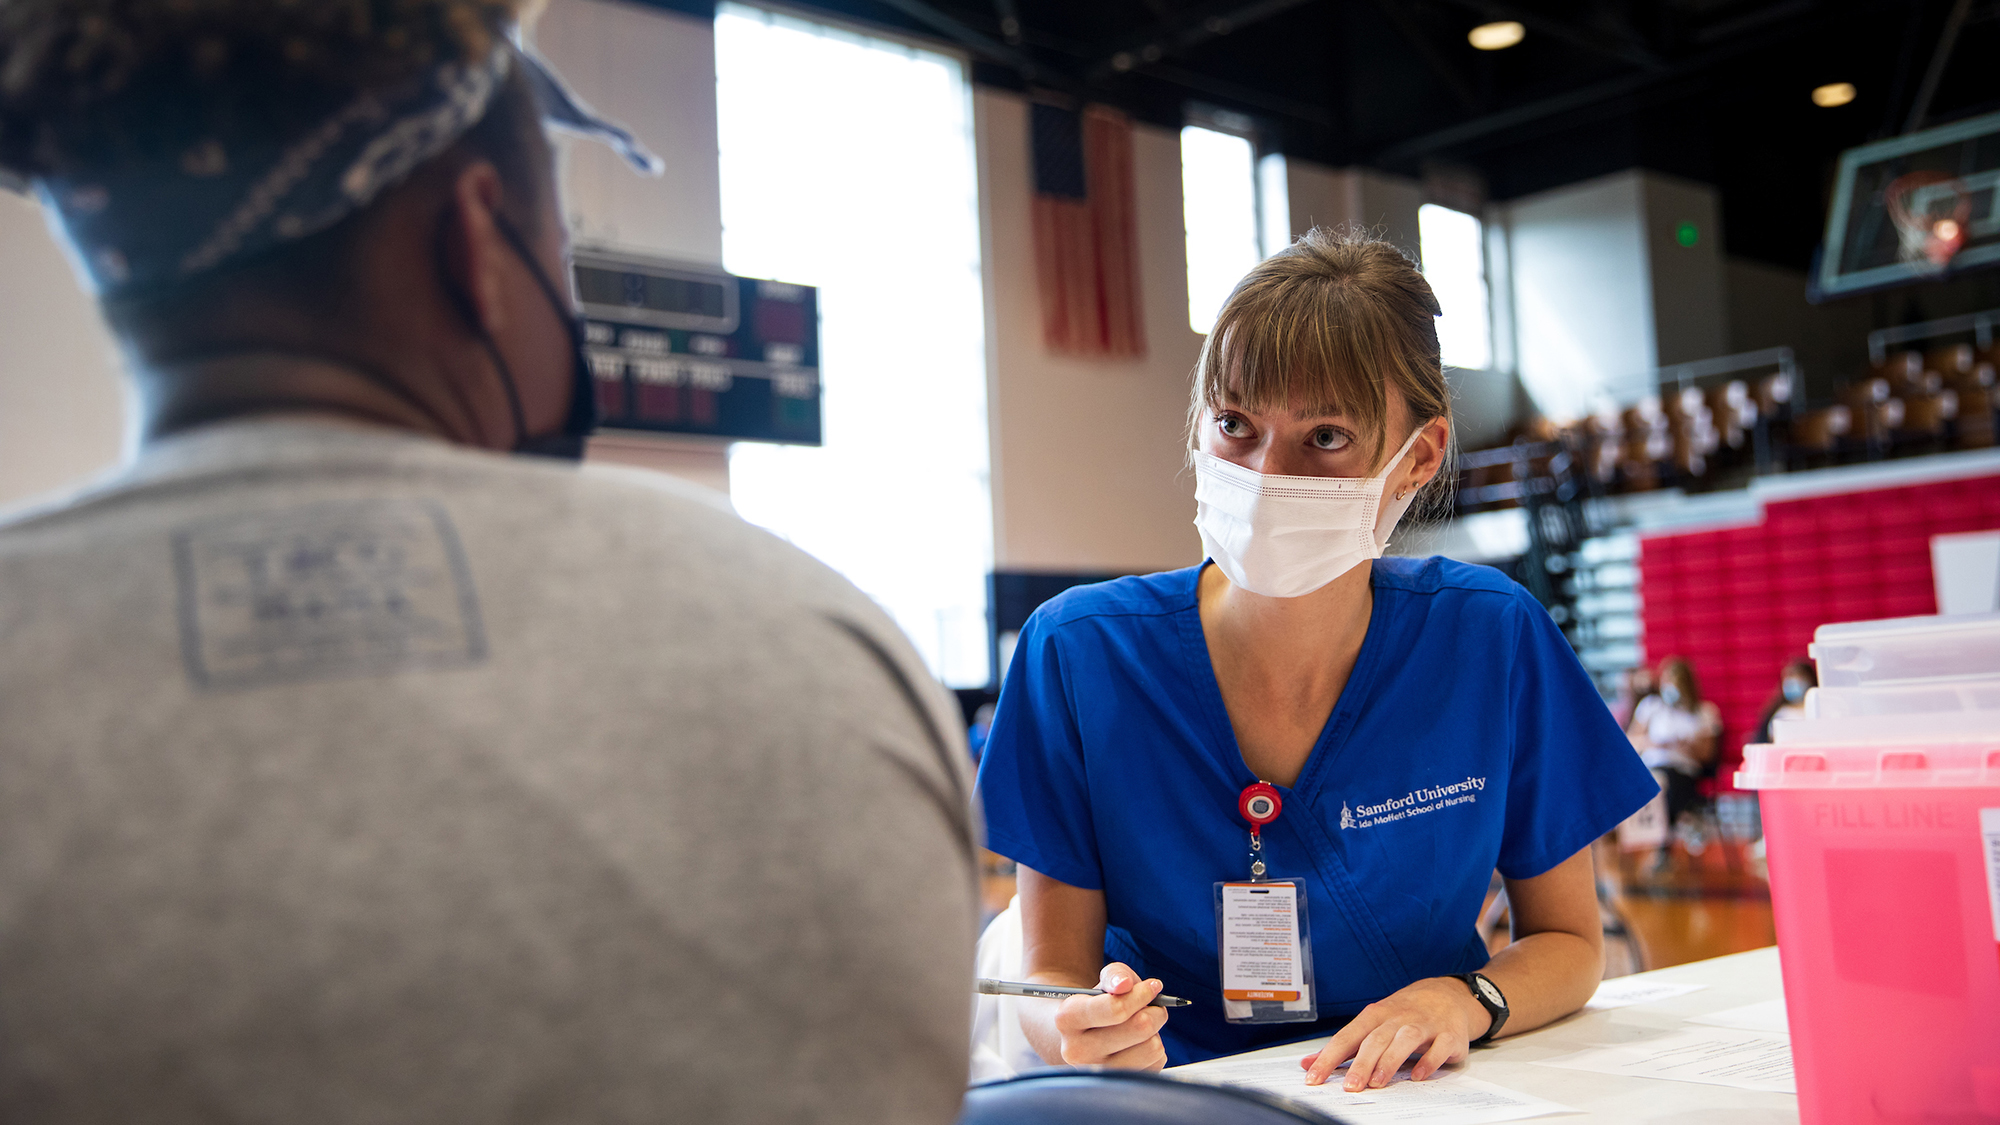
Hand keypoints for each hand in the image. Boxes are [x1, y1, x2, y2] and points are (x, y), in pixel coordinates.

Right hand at [1050, 963, 1169, 1068]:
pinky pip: (1156, 1064)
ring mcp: (1097, 1073)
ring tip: (1141, 1027)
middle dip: (1155, 1010)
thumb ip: (1115, 976)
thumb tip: (1125, 984)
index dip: (1141, 994)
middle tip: (1153, 1006)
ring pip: (1152, 1047)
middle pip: (1140, 1027)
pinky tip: (1138, 1045)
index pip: (1116, 1009)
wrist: (1079, 1037)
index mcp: (1067, 1019)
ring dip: (1155, 1032)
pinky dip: (1154, 1049)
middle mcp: (1077, 1051)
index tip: (1153, 986)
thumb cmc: (1096, 1004)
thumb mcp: (1102, 983)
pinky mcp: (1118, 1086)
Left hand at [1298, 977, 1489, 1088]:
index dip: (1329, 1057)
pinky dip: (1428, 1062)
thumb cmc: (1404, 1013)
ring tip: (1378, 1083)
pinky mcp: (1449, 1035)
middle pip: (1375, 1039)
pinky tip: (1417, 1077)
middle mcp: (1398, 1017)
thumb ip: (1343, 1046)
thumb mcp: (1372, 1024)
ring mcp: (1425, 1024)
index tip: (1314, 1077)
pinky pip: (1439, 1047)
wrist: (1448, 995)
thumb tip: (1309, 1064)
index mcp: (1375, 1015)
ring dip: (1390, 1061)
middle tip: (1350, 1086)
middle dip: (1361, 1063)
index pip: (1347, 1036)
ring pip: (1405, 1039)